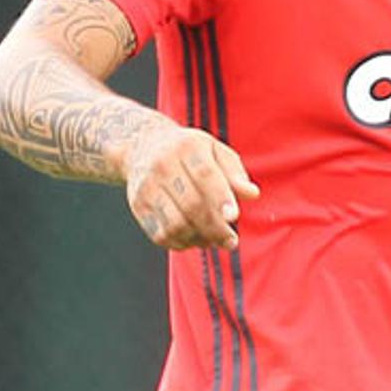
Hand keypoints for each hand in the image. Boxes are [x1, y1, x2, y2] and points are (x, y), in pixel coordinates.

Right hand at [122, 123, 260, 250]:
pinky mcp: (137, 206)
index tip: (234, 217)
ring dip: (199, 239)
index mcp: (187, 147)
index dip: (221, 198)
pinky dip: (181, 243)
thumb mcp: (215, 151)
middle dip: (215, 227)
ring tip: (214, 240)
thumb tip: (252, 195)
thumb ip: (234, 173)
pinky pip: (161, 234)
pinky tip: (195, 240)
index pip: (205, 175)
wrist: (143, 147)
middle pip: (191, 204)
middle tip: (231, 241)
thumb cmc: (190, 152)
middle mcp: (163, 165)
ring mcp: (147, 187)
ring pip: (175, 224)